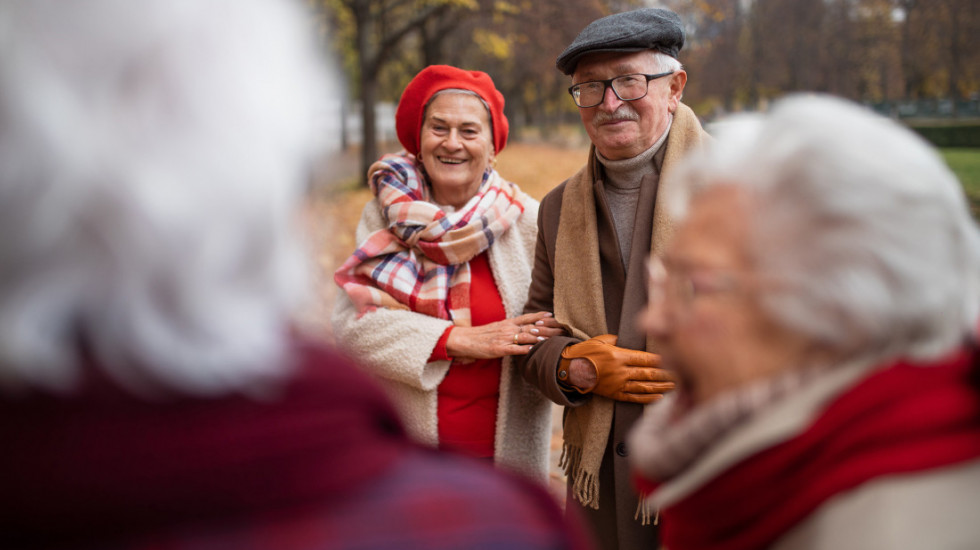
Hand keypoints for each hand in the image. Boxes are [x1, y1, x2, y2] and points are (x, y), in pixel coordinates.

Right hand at [446, 312, 565, 360]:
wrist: (464, 339)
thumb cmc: (482, 335)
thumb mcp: (498, 327)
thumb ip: (512, 327)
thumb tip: (526, 328)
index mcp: (508, 322)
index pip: (528, 317)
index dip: (541, 316)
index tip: (554, 315)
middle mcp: (508, 328)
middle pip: (531, 326)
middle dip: (547, 328)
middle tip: (561, 328)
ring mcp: (503, 338)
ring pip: (524, 336)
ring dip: (538, 337)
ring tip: (550, 338)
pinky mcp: (498, 349)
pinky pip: (513, 349)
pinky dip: (523, 349)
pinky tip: (532, 350)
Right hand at [558, 334, 674, 403]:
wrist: (570, 370)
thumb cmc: (586, 352)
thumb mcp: (601, 340)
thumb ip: (618, 340)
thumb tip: (630, 340)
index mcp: (618, 355)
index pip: (645, 358)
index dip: (661, 359)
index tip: (676, 357)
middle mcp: (620, 371)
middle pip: (649, 373)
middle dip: (667, 374)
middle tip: (683, 373)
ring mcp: (618, 384)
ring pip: (645, 386)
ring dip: (662, 387)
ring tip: (677, 386)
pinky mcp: (614, 394)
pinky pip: (634, 397)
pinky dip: (648, 398)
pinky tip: (660, 398)